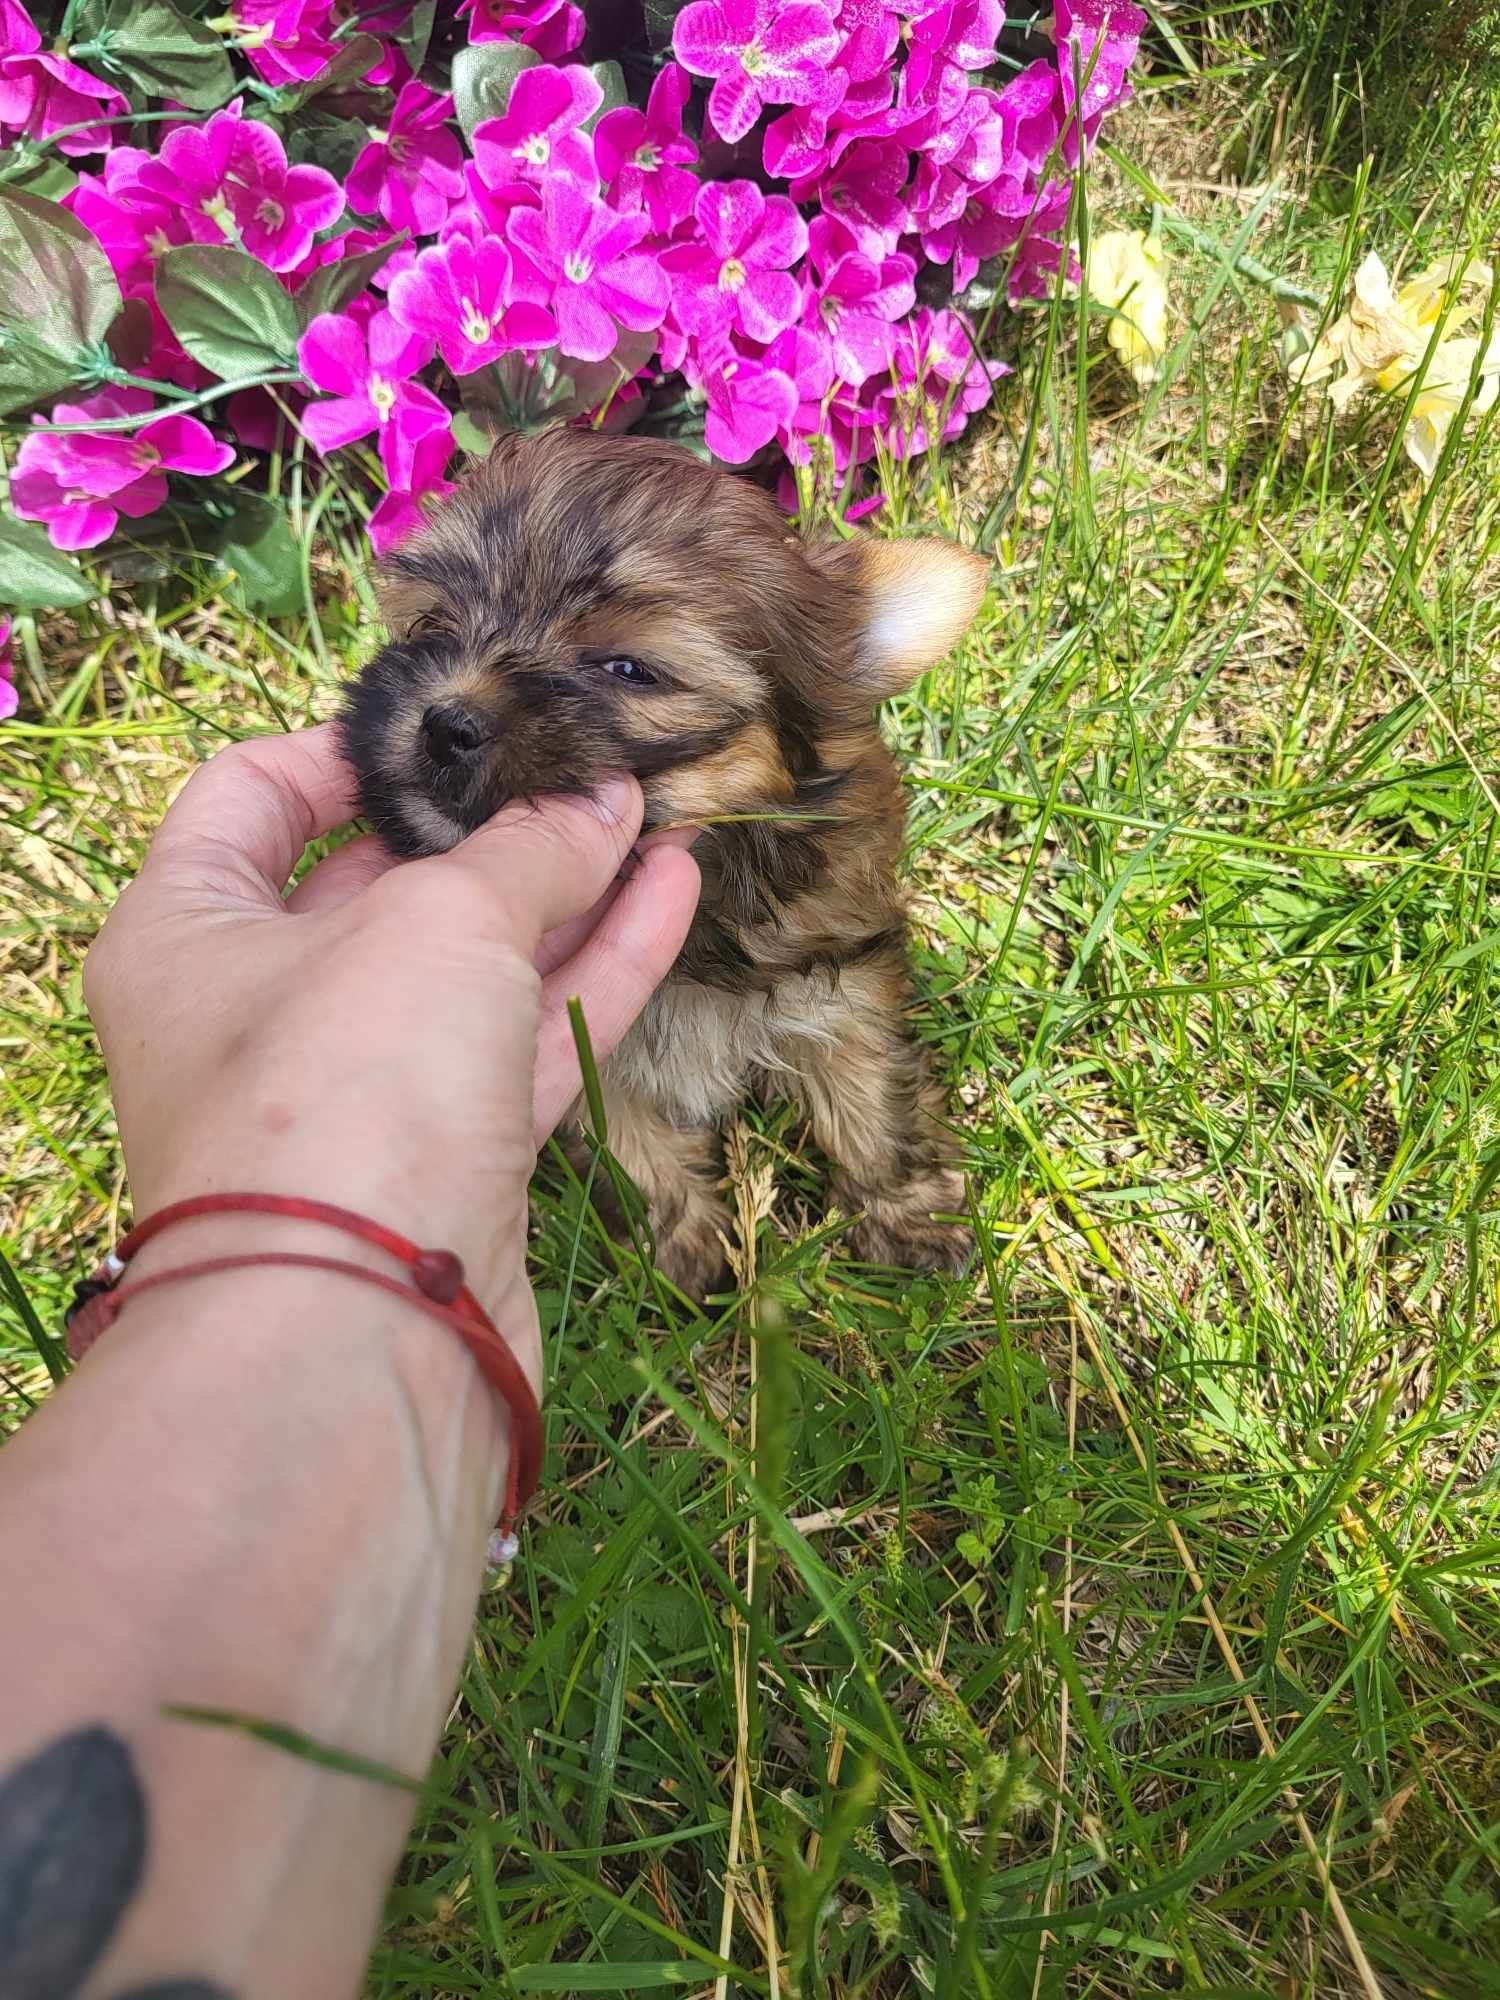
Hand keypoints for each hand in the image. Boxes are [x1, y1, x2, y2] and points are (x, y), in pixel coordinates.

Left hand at [83, 723, 700, 1382]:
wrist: (362, 1332)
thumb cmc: (347, 1083)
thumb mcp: (436, 925)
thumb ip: (527, 850)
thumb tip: (603, 801)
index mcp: (186, 929)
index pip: (251, 795)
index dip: (351, 748)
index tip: (452, 726)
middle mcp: (255, 1010)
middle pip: (374, 882)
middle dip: (484, 823)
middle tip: (580, 765)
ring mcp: (355, 1091)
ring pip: (467, 966)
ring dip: (560, 892)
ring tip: (651, 813)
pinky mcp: (444, 1157)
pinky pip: (521, 1038)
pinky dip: (591, 969)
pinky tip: (669, 891)